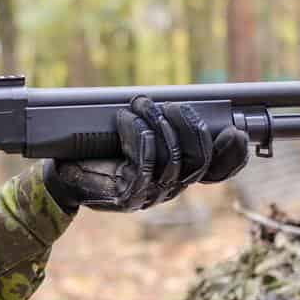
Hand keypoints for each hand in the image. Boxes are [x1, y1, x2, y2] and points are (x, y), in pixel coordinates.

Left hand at [43, 96, 248, 212]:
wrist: (62, 175)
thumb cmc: (98, 150)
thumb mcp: (133, 133)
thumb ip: (159, 124)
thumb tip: (183, 103)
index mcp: (178, 174)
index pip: (217, 171)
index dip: (233, 155)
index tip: (238, 131)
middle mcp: (169, 189)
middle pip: (199, 162)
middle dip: (191, 127)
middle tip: (173, 105)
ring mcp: (149, 195)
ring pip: (172, 160)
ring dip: (159, 124)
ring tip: (141, 104)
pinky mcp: (127, 196)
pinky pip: (143, 162)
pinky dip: (136, 134)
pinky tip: (124, 119)